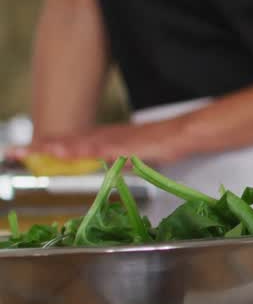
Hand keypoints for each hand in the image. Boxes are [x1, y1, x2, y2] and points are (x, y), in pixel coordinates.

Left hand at [17, 117, 193, 166]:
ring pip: (79, 143)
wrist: (184, 133)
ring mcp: (115, 139)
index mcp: (105, 139)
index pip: (70, 143)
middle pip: (68, 141)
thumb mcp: (135, 157)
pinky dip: (83, 150)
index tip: (24, 151)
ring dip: (56, 147)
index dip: (47, 146)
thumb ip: (119, 162)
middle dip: (40, 146)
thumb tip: (107, 169)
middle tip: (14, 152)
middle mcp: (105, 136)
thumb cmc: (163, 144)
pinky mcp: (127, 144)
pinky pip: (101, 147)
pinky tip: (69, 152)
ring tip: (33, 151)